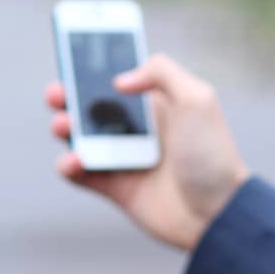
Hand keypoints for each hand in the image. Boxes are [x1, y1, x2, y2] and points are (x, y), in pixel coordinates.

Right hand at [45, 54, 249, 250]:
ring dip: (65, 129)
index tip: (73, 60)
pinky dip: (69, 165)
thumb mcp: (197, 99)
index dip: (95, 70)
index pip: (120, 80)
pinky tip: (74, 161)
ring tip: (64, 127)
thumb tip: (120, 81)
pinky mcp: (118, 190)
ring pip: (82, 139)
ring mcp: (127, 160)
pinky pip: (82, 175)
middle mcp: (141, 130)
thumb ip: (161, 72)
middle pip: (93, 108)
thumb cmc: (212, 155)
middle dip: (68, 97)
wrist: (217, 213)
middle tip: (57, 95)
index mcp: (158, 105)